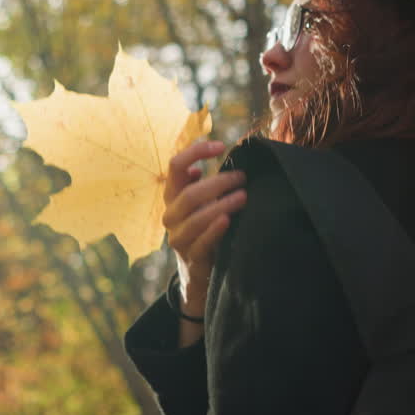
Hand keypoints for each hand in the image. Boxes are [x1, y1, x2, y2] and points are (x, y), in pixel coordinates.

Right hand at [163, 140, 246, 317]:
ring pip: (195, 217)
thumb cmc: (204, 227)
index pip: (175, 165)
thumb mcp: (201, 201)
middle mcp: (170, 215)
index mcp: (171, 196)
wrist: (197, 270)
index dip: (196, 151)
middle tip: (242, 177)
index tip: (221, 145)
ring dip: (221, 204)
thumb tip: (211, 152)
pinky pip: (201, 242)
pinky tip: (227, 220)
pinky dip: (214, 230)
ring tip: (243, 196)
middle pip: (189, 193)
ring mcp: (178, 238)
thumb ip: (202, 181)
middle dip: (218, 183)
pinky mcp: (191, 257)